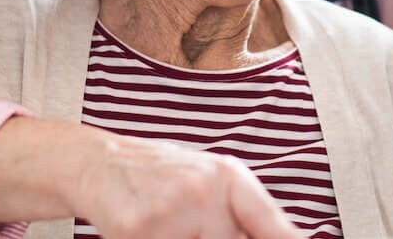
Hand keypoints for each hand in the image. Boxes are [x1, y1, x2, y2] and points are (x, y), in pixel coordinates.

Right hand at [0, 117, 300, 238]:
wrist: (99, 162)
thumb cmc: (163, 176)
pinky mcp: (136, 229)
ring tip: (169, 228)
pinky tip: (148, 231)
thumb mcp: (212, 181)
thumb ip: (251, 214)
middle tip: (193, 230)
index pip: (273, 227)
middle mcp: (205, 191)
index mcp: (230, 178)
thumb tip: (292, 238)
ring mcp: (170, 211)